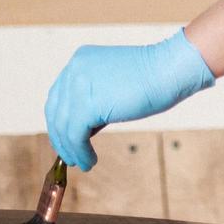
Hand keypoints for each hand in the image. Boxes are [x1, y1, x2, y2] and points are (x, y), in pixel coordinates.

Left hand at [44, 28, 215, 170]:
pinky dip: (80, 152)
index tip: (65, 139)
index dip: (60, 120)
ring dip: (71, 149)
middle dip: (61, 137)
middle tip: (71, 156)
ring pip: (63, 126)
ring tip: (83, 162)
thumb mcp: (113, 85)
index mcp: (80, 60)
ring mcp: (79, 85)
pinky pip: (75, 135)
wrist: (168, 70)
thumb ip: (95, 101)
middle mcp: (74, 69)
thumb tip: (82, 130)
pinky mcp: (87, 104)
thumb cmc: (150, 79)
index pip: (59, 95)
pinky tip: (90, 161)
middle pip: (55, 111)